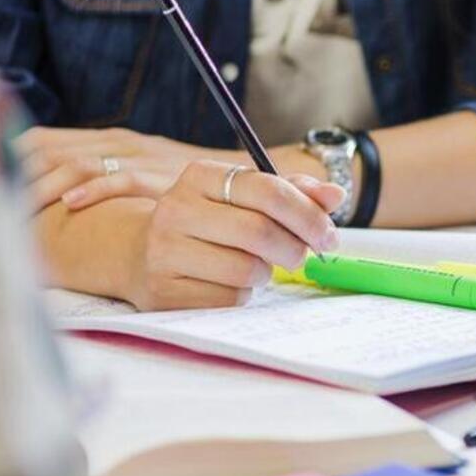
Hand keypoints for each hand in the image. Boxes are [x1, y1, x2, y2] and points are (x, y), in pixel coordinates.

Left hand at [15, 126, 242, 211]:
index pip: (46, 140)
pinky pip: (122, 179)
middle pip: (52, 149)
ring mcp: (141, 157)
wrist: (251, 179)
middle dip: (19, 175)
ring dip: (47, 185)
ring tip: (22, 207)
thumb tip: (67, 196)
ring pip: (78, 162)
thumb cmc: (193, 185)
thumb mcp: (148, 173)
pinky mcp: (162, 175)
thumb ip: (114, 177)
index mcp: (112, 140)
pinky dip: (93, 189)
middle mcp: (122, 142)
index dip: (15, 160)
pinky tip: (72, 203)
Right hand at [122, 160, 343, 310]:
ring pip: (245, 269)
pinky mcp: (164, 291)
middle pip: (259, 232)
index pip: (268, 190)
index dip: (308, 215)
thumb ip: (293, 193)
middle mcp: (176, 208)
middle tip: (301, 255)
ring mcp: (164, 251)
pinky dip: (242, 295)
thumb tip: (336, 195)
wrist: (139, 253)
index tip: (329, 235)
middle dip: (293, 248)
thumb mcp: (245, 198)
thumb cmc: (210, 222)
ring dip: (264, 273)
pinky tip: (228, 283)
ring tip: (253, 265)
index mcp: (200, 176)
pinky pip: (228, 299)